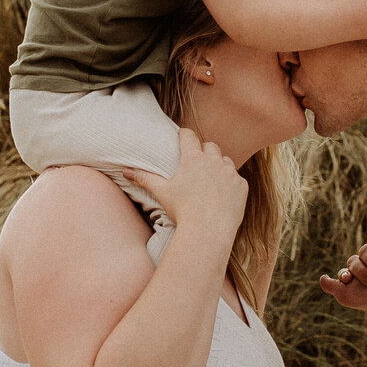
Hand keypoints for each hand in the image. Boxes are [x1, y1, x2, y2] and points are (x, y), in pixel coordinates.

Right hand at [125, 128, 246, 243]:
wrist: (207, 232)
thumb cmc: (182, 211)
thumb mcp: (162, 193)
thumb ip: (144, 178)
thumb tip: (125, 171)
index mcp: (193, 159)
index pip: (189, 136)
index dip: (184, 134)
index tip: (182, 135)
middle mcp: (214, 161)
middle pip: (210, 146)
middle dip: (204, 151)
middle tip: (197, 161)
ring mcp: (230, 173)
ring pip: (225, 161)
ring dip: (219, 165)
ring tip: (211, 178)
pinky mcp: (241, 186)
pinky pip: (237, 179)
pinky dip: (230, 183)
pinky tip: (223, 194)